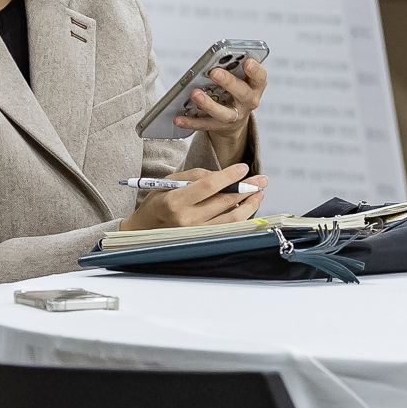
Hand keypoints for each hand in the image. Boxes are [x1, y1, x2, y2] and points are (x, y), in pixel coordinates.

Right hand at [116, 160, 267, 229]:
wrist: (145, 229)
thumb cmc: (158, 203)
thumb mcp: (170, 182)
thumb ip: (196, 176)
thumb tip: (222, 175)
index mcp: (175, 202)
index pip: (208, 186)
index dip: (229, 176)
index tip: (243, 167)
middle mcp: (186, 220)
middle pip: (224, 202)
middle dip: (246, 188)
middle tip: (261, 179)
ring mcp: (195, 233)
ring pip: (231, 218)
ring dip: (249, 204)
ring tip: (259, 192)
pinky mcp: (202, 240)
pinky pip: (227, 227)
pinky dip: (241, 217)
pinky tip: (248, 206)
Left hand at [176, 57, 266, 136]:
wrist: (236, 119)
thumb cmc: (236, 90)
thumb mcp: (240, 78)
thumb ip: (232, 67)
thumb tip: (215, 59)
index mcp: (255, 86)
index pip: (260, 77)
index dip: (255, 70)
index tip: (248, 62)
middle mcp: (248, 102)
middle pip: (242, 93)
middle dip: (229, 82)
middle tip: (215, 72)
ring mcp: (235, 116)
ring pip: (224, 113)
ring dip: (209, 104)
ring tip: (195, 94)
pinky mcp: (220, 127)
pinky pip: (205, 125)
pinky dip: (191, 122)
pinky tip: (178, 118)